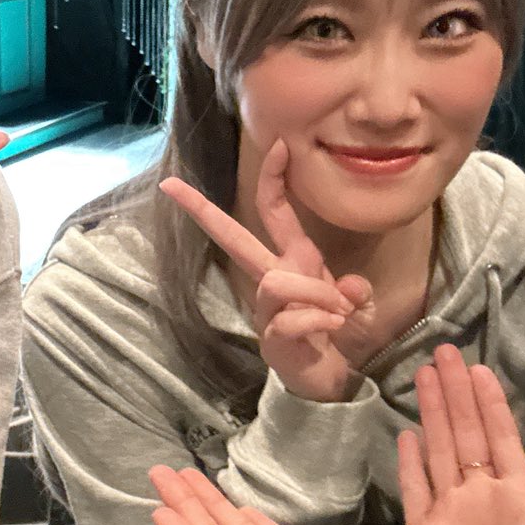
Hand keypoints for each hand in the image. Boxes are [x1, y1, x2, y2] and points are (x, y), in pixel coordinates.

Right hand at [160, 140, 385, 401]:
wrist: (331, 381)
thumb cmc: (337, 335)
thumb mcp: (354, 305)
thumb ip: (353, 290)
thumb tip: (350, 288)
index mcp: (292, 261)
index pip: (275, 212)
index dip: (275, 178)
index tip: (279, 144)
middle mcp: (273, 279)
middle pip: (232, 238)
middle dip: (202, 210)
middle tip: (170, 186)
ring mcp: (266, 309)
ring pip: (277, 281)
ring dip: (315, 293)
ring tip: (338, 311)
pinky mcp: (270, 338)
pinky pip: (292, 319)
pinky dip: (320, 321)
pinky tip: (333, 331)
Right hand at [398, 344, 524, 524]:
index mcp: (517, 495)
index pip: (502, 438)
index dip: (491, 404)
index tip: (482, 370)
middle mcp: (480, 494)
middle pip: (465, 433)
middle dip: (455, 392)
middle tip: (444, 351)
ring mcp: (450, 510)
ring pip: (439, 450)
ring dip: (432, 413)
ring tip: (424, 375)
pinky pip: (416, 491)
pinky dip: (410, 464)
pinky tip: (406, 435)